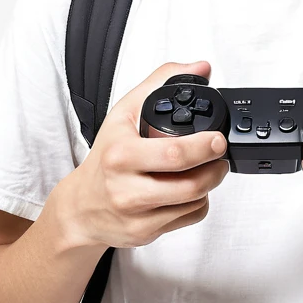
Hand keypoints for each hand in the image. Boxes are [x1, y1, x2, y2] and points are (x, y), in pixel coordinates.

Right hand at [52, 60, 228, 248]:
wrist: (81, 205)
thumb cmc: (105, 155)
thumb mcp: (124, 112)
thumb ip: (161, 82)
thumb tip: (200, 68)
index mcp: (121, 155)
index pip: (173, 154)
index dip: (203, 147)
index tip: (218, 139)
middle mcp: (126, 189)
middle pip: (188, 184)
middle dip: (214, 169)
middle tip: (220, 155)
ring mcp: (136, 216)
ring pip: (193, 203)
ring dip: (209, 185)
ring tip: (209, 169)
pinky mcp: (145, 233)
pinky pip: (188, 219)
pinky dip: (198, 203)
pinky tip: (191, 190)